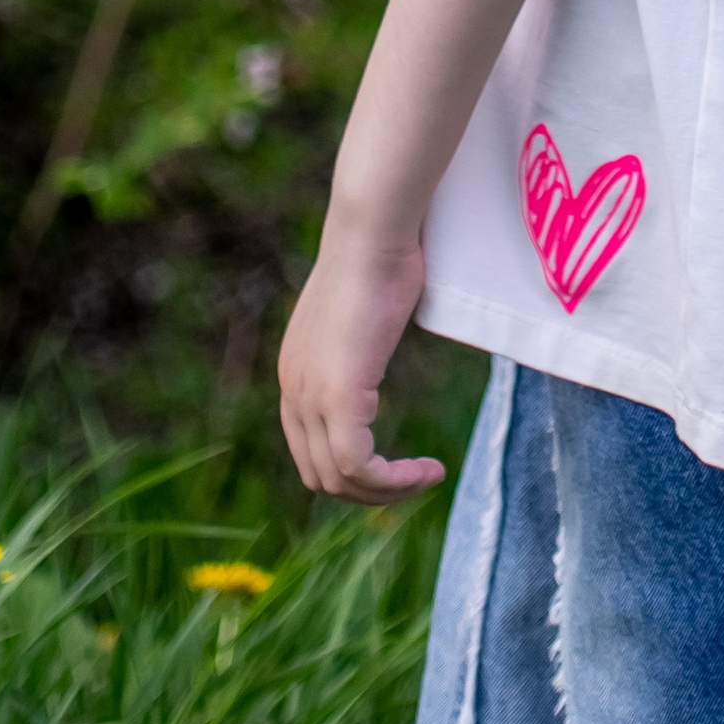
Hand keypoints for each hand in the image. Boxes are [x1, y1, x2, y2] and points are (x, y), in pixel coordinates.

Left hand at [278, 214, 445, 503]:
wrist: (373, 233)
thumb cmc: (380, 258)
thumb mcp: (362, 315)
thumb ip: (358, 344)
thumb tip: (377, 344)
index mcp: (295, 373)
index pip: (308, 450)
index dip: (351, 469)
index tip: (395, 465)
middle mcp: (293, 389)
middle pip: (319, 476)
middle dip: (369, 490)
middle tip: (415, 478)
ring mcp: (311, 395)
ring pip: (339, 480)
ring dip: (388, 490)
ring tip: (428, 476)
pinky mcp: (338, 396)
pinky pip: (360, 467)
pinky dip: (395, 481)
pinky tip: (429, 469)